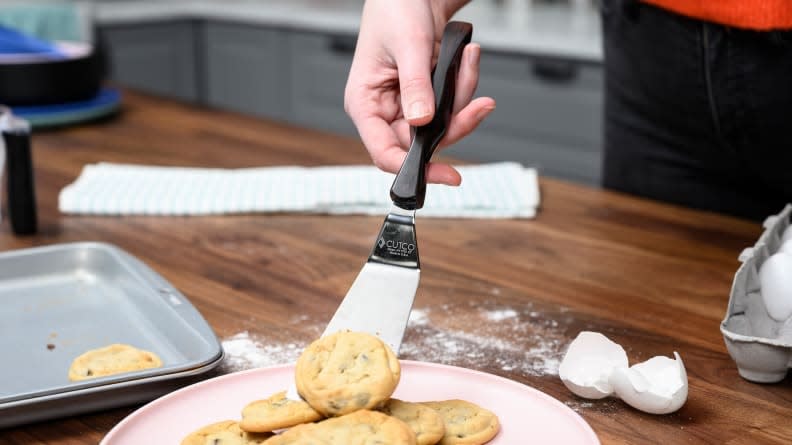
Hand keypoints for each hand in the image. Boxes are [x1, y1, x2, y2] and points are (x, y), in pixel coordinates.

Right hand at [344, 0, 495, 185]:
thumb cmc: (395, 9)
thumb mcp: (408, 45)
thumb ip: (416, 86)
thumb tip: (422, 123)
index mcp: (364, 103)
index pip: (384, 152)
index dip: (413, 169)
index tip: (445, 175)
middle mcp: (384, 111)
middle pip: (422, 143)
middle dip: (455, 121)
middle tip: (479, 105)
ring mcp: (408, 106)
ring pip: (443, 126)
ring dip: (463, 96)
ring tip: (467, 58)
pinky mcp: (429, 98)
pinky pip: (453, 107)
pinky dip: (464, 84)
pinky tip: (467, 58)